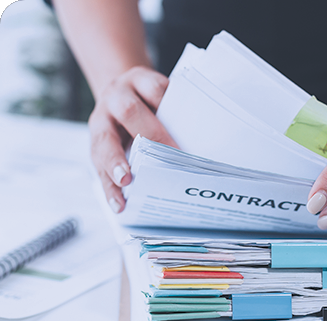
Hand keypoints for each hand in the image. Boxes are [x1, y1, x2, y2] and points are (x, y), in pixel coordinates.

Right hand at [88, 66, 176, 212]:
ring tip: (126, 182)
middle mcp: (116, 97)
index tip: (184, 123)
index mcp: (138, 81)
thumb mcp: (160, 96)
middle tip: (167, 156)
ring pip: (104, 142)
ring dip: (116, 164)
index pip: (154, 89)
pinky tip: (119, 203)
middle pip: (128, 112)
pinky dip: (109, 187)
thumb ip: (175, 112)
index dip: (167, 106)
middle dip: (148, 135)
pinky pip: (98, 167)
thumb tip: (203, 143)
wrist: (117, 93)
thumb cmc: (148, 101)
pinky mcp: (94, 145)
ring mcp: (101, 120)